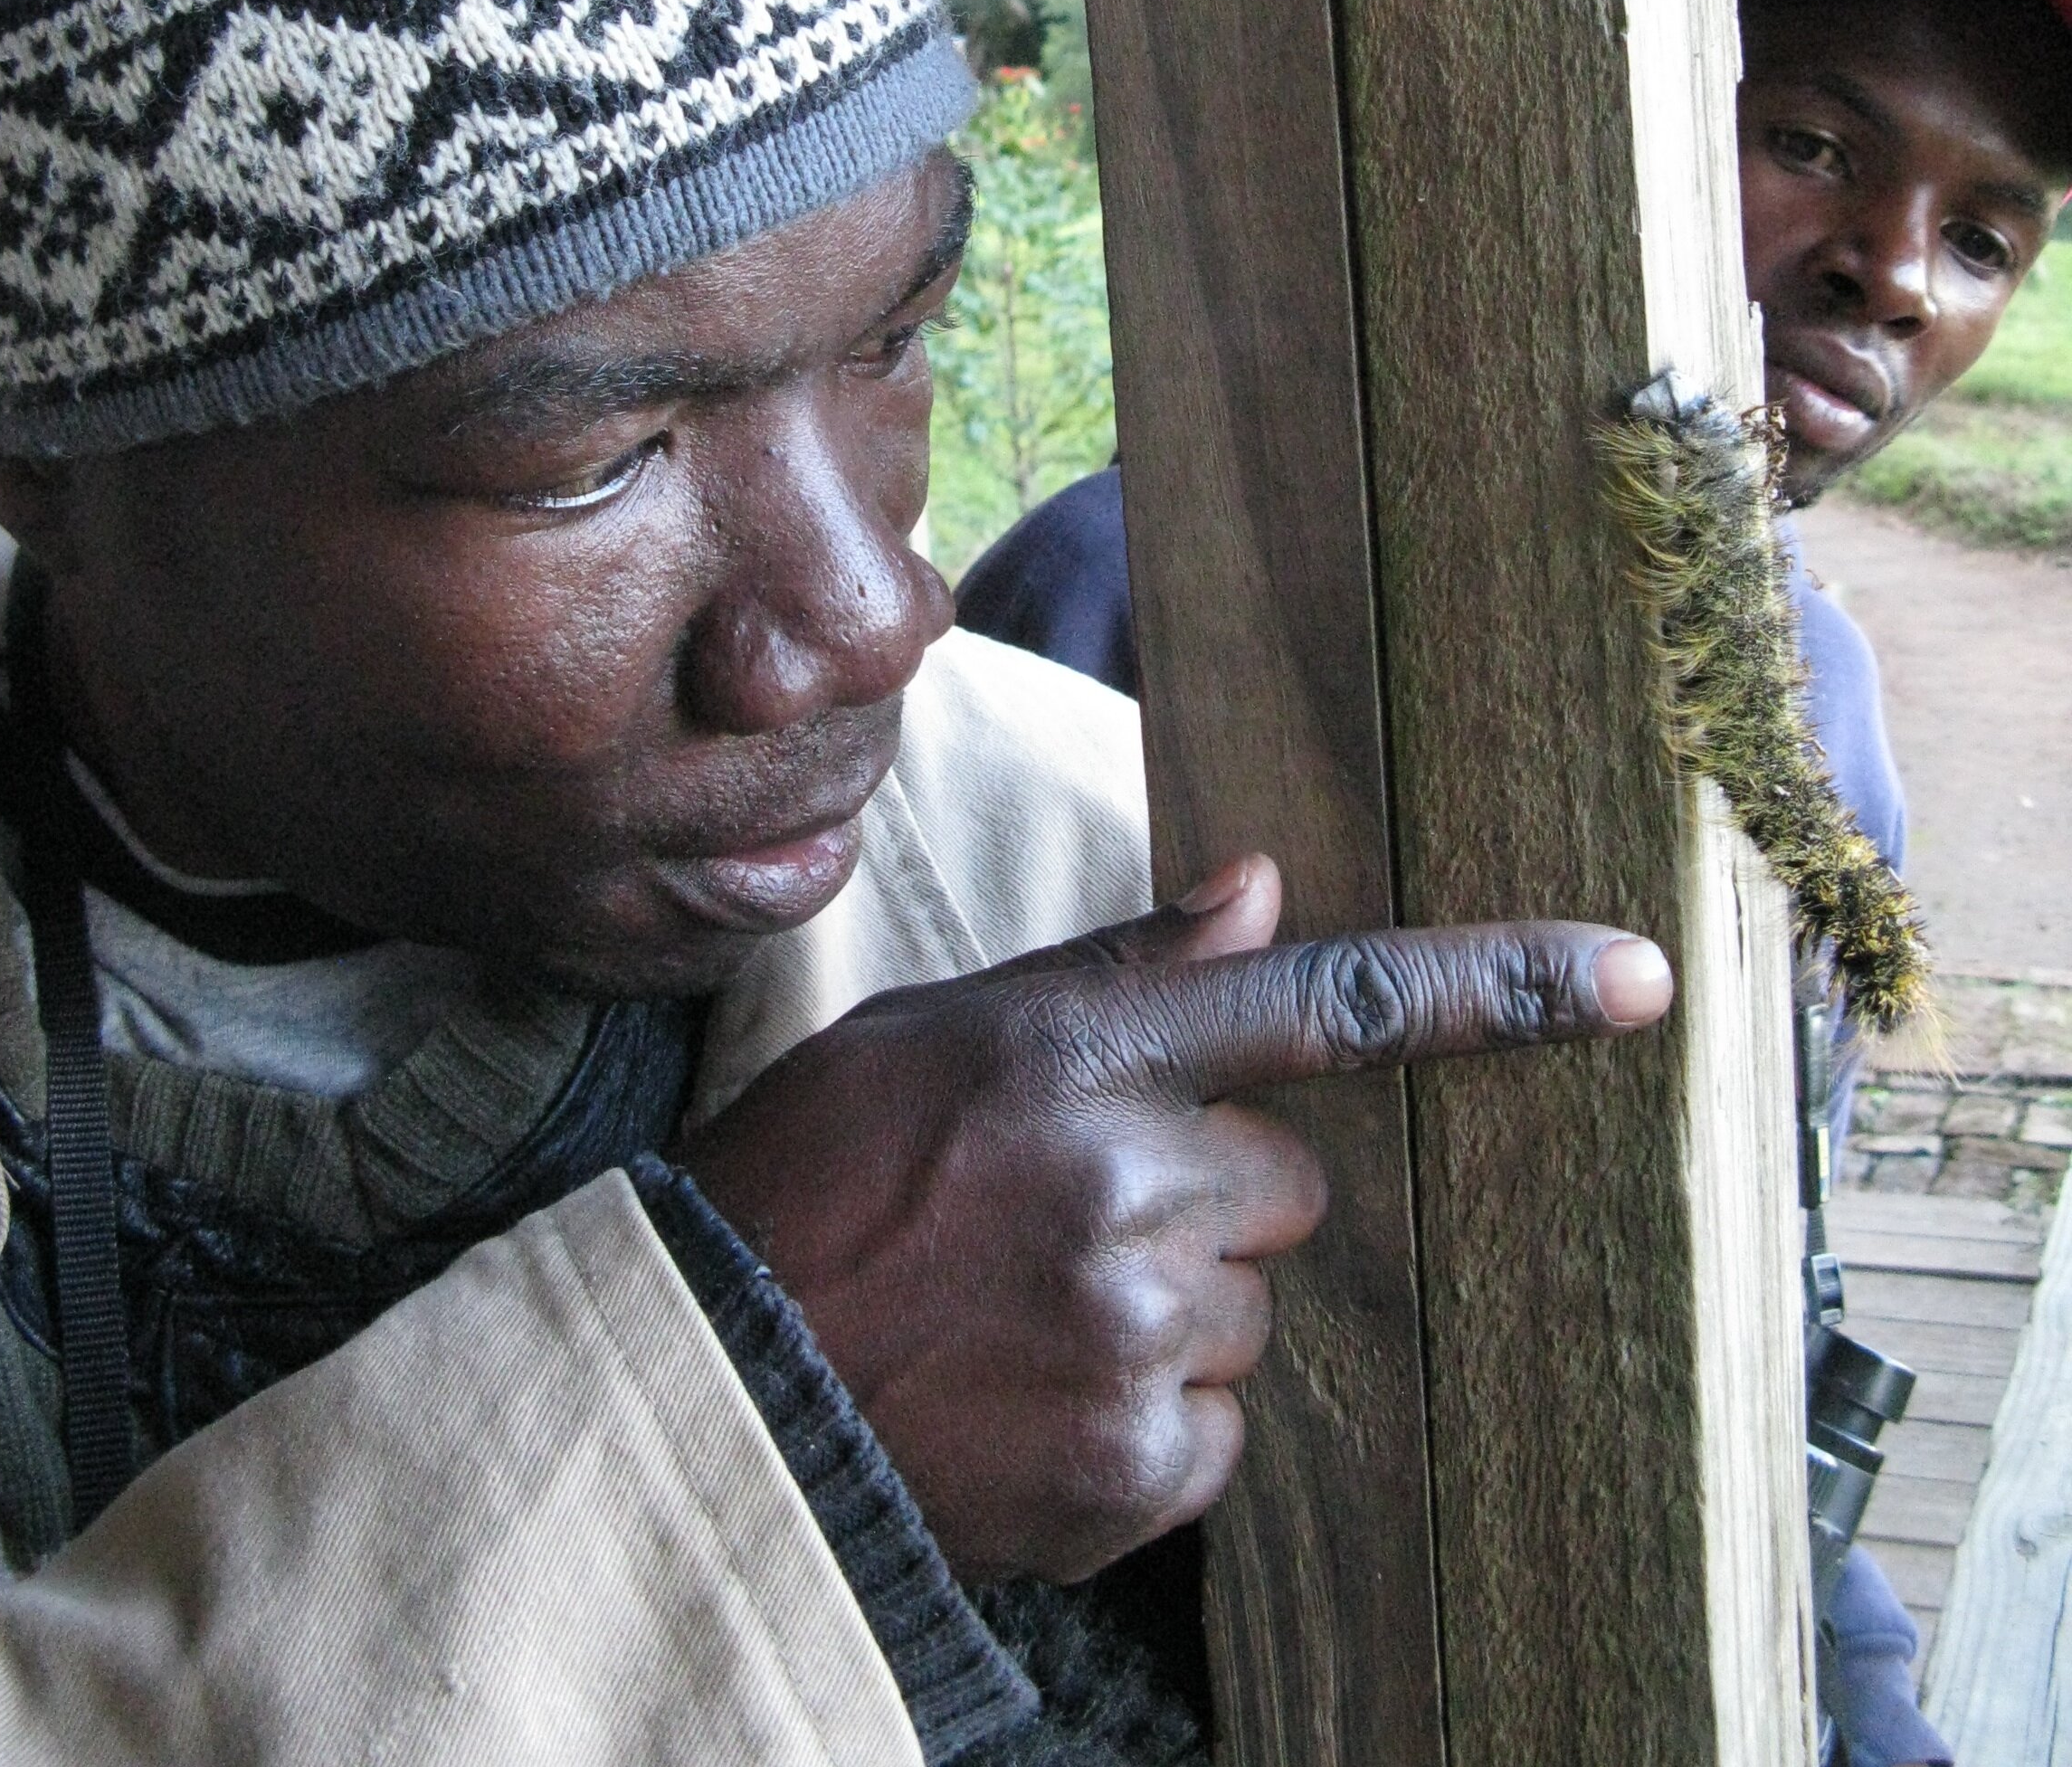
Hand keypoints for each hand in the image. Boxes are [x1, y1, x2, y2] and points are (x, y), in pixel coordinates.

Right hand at [685, 854, 1671, 1582]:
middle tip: (1076, 1213)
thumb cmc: (820, 1177)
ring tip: (1034, 1313)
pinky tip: (1041, 1394)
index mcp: (1082, 1054)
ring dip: (1178, 1310)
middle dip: (1215, 1198)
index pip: (1328, 1003)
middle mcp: (1128, 1185)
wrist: (721, 1384)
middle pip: (1291, 1188)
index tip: (1637, 978)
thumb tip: (1259, 886)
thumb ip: (1117, 970)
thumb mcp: (943, 1028)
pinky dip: (1155, 1420)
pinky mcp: (1139, 1470)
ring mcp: (1139, 1335)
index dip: (1499, 990)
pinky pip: (1221, 1429)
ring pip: (1255, 1310)